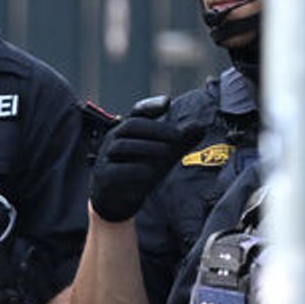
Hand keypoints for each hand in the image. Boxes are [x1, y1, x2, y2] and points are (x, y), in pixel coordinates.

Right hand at [90, 100, 204, 223]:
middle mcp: (115, 139)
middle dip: (157, 129)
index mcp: (129, 130)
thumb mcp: (163, 155)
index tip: (167, 102)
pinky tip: (151, 172)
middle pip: (132, 125)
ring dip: (148, 147)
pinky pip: (116, 170)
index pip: (137, 111)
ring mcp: (107, 157)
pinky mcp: (104, 177)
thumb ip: (180, 141)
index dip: (151, 105)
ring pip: (122, 145)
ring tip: (168, 153)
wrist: (117, 201)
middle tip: (179, 137)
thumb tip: (200, 127)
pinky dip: (134, 170)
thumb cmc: (140, 171)